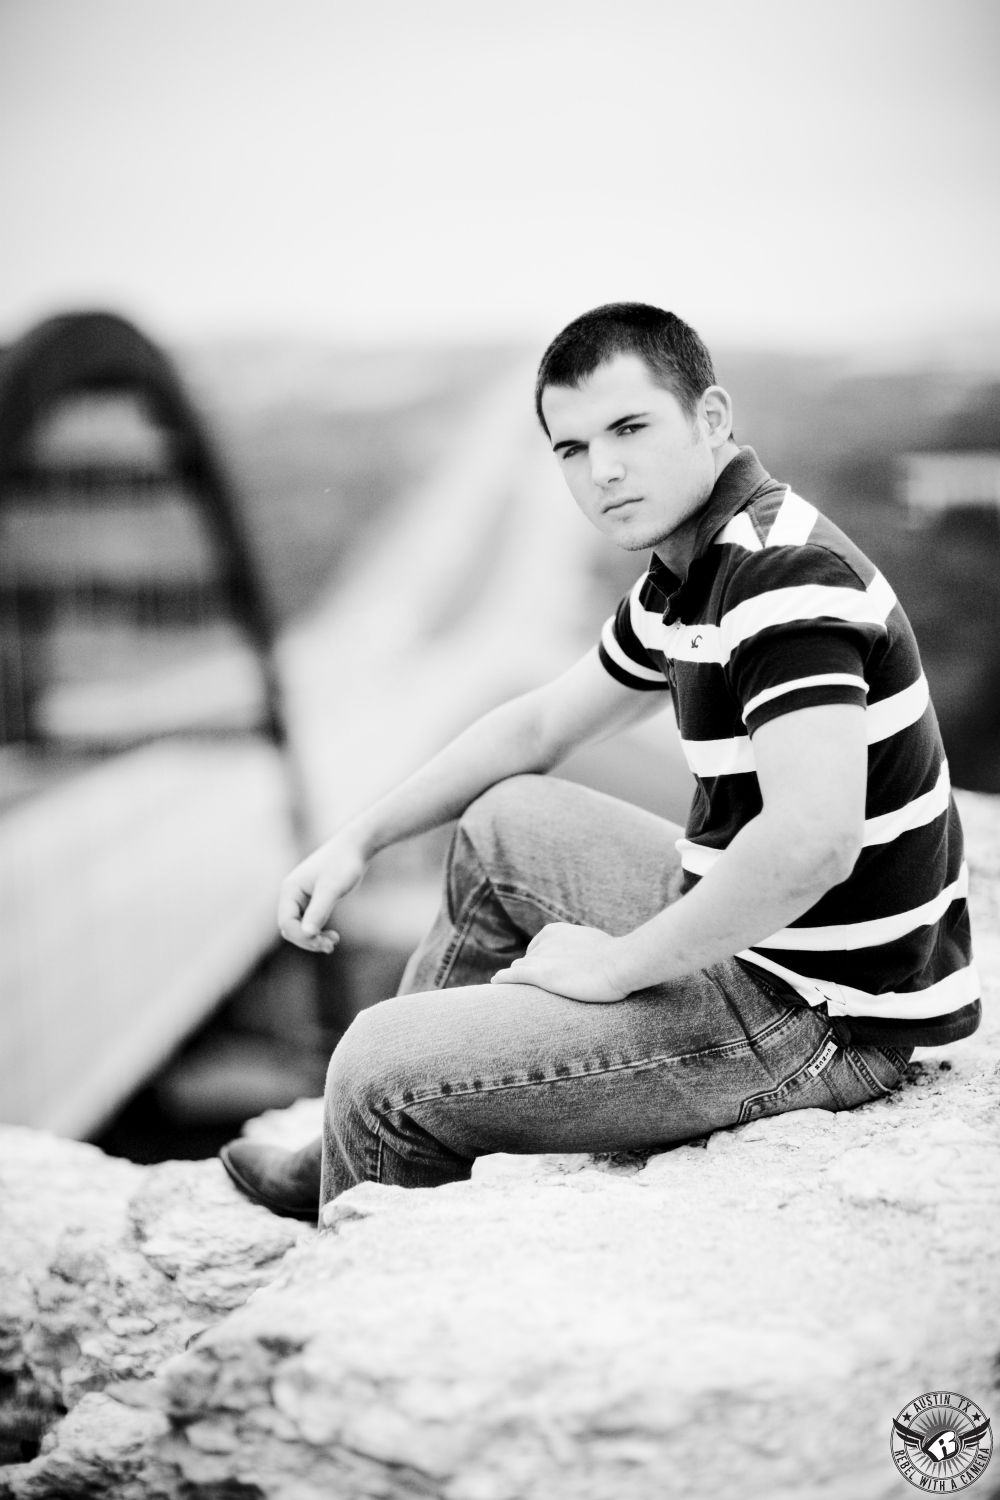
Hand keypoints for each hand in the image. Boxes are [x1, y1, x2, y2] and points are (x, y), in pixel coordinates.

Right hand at [277, 832, 367, 952]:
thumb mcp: (332, 889)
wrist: (356, 846)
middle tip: (330, 946)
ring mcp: (301, 896)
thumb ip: (318, 911)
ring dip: (314, 938)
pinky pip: (309, 921)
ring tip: (333, 943)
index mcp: (290, 890)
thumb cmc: (343, 863)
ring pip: (300, 927)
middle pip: (291, 928)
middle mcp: (291, 894)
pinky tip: (333, 936)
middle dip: (308, 940)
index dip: (302, 937)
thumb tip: (307, 933)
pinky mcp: (313, 898)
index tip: (323, 941)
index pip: (286, 923)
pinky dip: (319, 931)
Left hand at [490, 923, 629, 1002]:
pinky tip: (495, 983)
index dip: (538, 962)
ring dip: (516, 980)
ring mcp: (541, 958)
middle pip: (526, 959)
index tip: (543, 974)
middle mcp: (544, 942)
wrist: (620, 963)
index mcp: (555, 931)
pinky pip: (512, 975)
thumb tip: (587, 958)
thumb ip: (580, 949)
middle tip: (529, 988)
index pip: (537, 947)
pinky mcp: (540, 975)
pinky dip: (502, 979)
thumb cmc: (614, 957)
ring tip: (510, 994)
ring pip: (519, 969)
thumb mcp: (593, 944)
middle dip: (527, 971)